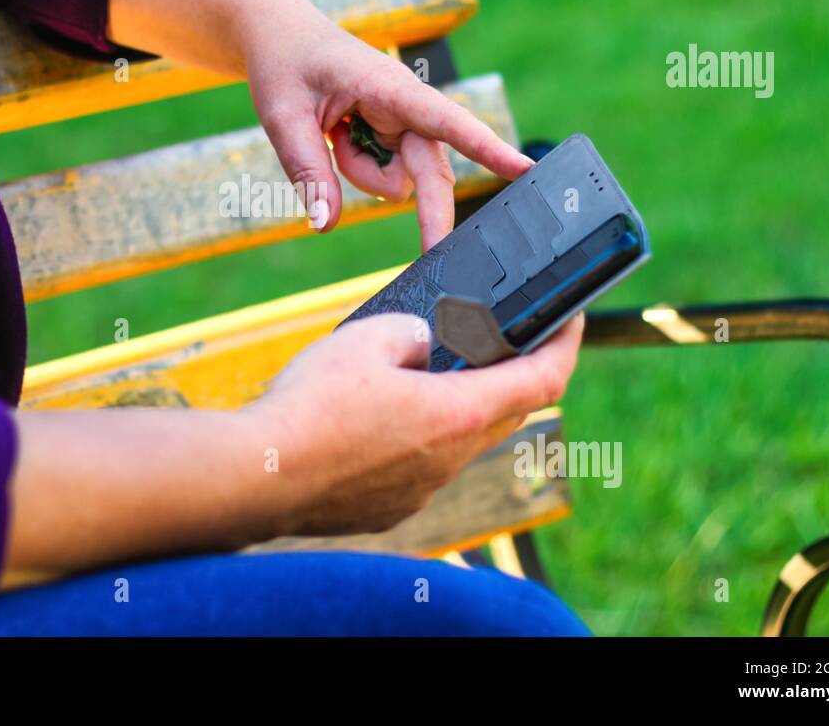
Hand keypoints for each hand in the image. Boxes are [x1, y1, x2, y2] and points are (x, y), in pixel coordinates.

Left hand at [244, 21, 532, 250]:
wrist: (282, 39)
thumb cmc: (286, 64)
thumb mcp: (282, 116)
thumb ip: (306, 169)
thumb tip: (325, 224)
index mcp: (390, 87)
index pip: (447, 120)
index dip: (487, 147)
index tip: (525, 169)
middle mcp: (407, 108)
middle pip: (431, 173)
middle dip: (430, 214)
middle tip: (433, 256)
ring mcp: (401, 125)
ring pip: (397, 181)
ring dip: (360, 173)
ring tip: (330, 131)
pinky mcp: (391, 138)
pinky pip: (380, 176)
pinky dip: (355, 167)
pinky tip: (337, 135)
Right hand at [248, 311, 583, 537]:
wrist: (257, 474)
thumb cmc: (311, 405)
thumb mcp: (367, 335)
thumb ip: (412, 332)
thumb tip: (421, 343)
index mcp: (457, 413)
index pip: (542, 379)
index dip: (565, 344)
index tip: (571, 320)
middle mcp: (449, 460)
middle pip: (503, 413)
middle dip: (508, 376)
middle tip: (493, 344)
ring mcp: (420, 490)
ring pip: (458, 443)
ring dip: (453, 409)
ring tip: (417, 377)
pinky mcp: (389, 507)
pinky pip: (418, 468)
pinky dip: (413, 440)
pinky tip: (373, 422)